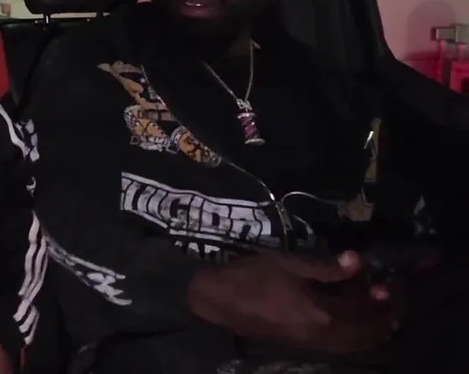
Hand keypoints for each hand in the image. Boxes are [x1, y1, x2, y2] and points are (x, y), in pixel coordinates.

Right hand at [187, 250, 396, 353]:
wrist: (217, 299)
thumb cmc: (251, 276)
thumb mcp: (289, 263)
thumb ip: (326, 267)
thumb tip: (358, 261)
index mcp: (322, 314)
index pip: (364, 310)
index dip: (380, 298)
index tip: (388, 283)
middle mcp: (322, 336)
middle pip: (365, 334)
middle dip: (383, 320)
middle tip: (392, 302)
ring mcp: (311, 344)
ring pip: (353, 345)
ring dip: (371, 333)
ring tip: (380, 317)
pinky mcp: (300, 346)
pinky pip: (339, 348)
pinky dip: (354, 339)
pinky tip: (353, 327)